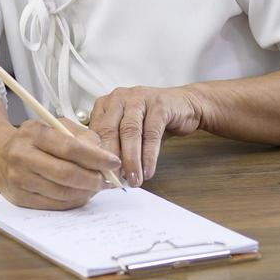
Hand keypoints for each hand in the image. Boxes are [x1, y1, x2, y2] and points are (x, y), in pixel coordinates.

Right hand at [0, 118, 123, 209]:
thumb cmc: (33, 140)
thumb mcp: (55, 127)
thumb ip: (82, 136)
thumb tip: (105, 155)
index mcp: (33, 133)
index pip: (70, 147)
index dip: (96, 157)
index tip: (114, 162)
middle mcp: (21, 155)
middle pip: (66, 173)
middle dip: (93, 179)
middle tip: (108, 180)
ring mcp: (18, 179)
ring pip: (62, 192)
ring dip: (85, 192)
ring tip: (96, 186)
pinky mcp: (19, 198)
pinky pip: (54, 204)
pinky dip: (73, 201)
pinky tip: (81, 194)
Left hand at [87, 85, 205, 186]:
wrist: (184, 105)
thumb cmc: (151, 119)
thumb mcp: (127, 130)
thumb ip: (115, 145)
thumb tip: (106, 172)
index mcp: (106, 104)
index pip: (96, 131)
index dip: (97, 156)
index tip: (100, 176)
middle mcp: (119, 98)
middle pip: (110, 130)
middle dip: (111, 159)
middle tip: (114, 181)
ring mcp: (139, 99)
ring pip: (130, 132)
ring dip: (131, 160)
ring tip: (133, 179)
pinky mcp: (159, 106)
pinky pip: (152, 134)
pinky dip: (149, 155)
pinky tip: (148, 170)